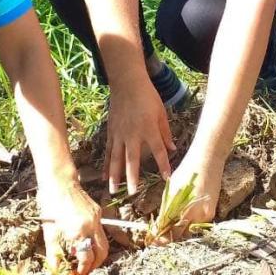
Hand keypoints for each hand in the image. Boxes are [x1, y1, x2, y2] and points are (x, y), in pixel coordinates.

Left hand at [39, 178, 107, 274]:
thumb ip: (54, 253)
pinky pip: (100, 231)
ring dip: (96, 254)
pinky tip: (82, 242)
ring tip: (84, 259)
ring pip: (104, 242)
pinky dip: (94, 241)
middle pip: (102, 252)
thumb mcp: (49, 232)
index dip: (82, 270)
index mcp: (79, 230)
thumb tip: (57, 269)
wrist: (59, 182)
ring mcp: (97, 217)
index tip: (76, 274)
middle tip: (82, 270)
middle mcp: (92, 224)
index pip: (87, 258)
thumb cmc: (51, 205)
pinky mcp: (97, 211)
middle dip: (94, 265)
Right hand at [105, 75, 174, 194]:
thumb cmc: (148, 96)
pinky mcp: (111, 132)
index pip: (158, 151)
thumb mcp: (161, 112)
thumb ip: (165, 132)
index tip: (167, 178)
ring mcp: (119, 134)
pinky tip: (103, 176)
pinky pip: (108, 151)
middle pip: (132, 160)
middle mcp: (133, 134)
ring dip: (114, 176)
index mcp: (149, 129)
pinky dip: (105, 164)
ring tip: (113, 190)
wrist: (127, 83)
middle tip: (132, 193)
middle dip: (132, 178)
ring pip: (116, 159)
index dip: (163, 165)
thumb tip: (172, 149)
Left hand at [160, 156, 219, 233]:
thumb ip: (166, 210)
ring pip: (189, 230)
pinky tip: (183, 215)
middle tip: (159, 236)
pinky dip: (190, 222)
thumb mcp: (172, 190)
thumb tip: (158, 226)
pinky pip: (198, 223)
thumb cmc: (187, 170)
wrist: (208, 158)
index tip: (152, 242)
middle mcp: (197, 215)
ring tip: (170, 224)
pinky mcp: (211, 212)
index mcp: (184, 209)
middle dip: (169, 236)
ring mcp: (206, 214)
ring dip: (179, 229)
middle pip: (180, 235)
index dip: (160, 240)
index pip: (171, 233)